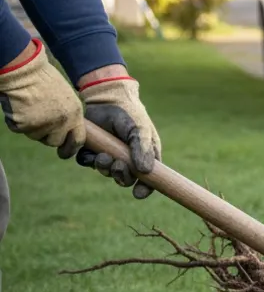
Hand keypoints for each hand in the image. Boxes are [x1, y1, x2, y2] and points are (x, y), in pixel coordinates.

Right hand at [0, 40, 84, 157]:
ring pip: (35, 136)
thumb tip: (65, 132)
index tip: (64, 153)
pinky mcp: (23, 125)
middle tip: (39, 118)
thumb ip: (67, 115)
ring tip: (29, 106)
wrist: (24, 71)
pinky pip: (19, 129)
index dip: (70, 148)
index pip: (78, 140)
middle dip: (46, 135)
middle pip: (54, 141)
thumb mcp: (65, 97)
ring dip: (31, 126)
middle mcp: (61, 122)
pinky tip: (19, 105)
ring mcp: (42, 125)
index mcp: (75, 114)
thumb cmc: (43, 80)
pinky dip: (16, 120)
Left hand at [75, 68, 160, 199]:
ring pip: (105, 172)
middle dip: (120, 176)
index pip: (149, 179)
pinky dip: (88, 160)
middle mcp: (127, 158)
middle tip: (117, 165)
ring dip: (104, 168)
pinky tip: (92, 151)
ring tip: (103, 156)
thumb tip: (145, 172)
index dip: (145, 189)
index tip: (139, 193)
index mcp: (144, 156)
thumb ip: (142, 150)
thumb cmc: (130, 114)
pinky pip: (87, 163)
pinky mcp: (92, 150)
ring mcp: (109, 154)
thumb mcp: (140, 131)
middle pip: (124, 179)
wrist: (107, 99)